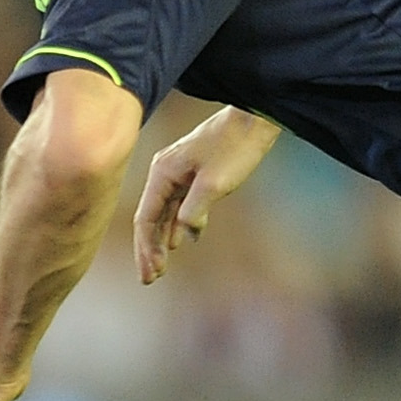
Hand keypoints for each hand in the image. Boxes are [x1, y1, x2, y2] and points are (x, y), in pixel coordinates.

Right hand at [135, 108, 280, 282]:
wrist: (253, 121)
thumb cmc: (235, 148)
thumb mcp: (215, 183)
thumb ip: (195, 210)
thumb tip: (184, 234)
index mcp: (163, 173)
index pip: (146, 218)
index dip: (146, 248)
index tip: (152, 273)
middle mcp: (164, 173)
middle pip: (149, 217)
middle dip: (148, 249)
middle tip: (149, 279)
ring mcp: (178, 173)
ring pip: (163, 212)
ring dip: (161, 239)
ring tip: (159, 266)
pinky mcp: (193, 174)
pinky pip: (178, 205)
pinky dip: (176, 224)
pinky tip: (178, 241)